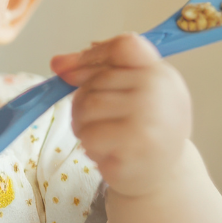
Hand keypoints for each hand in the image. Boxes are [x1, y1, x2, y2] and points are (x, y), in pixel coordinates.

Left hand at [50, 33, 191, 197]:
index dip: (90, 57)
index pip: (123, 46)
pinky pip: (89, 137)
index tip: (68, 72)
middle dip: (84, 103)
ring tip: (104, 136)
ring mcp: (148, 120)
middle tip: (102, 122)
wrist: (163, 176)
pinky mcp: (134, 149)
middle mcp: (159, 92)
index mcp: (161, 73)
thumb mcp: (132, 92)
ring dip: (84, 125)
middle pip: (95, 82)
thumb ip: (98, 70)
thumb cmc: (143, 128)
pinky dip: (91, 147)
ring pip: (86, 108)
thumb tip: (58, 62)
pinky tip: (109, 152)